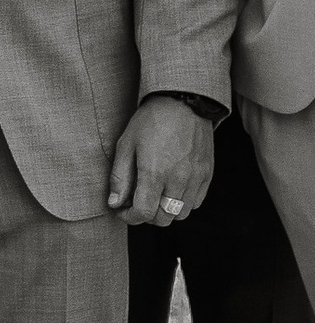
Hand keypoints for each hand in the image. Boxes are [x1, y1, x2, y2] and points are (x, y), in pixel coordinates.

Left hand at [107, 92, 216, 226]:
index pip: (144, 213)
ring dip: (165, 211)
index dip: (130, 217)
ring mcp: (196, 178)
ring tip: (154, 196)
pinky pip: (196, 202)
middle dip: (146, 216)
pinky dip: (183, 203)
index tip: (122, 210)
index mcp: (155, 173)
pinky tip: (171, 189)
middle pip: (164, 218)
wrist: (183, 103)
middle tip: (136, 203)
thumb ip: (120, 177)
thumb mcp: (126, 144)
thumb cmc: (151, 121)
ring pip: (182, 214)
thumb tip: (114, 203)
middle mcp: (178, 180)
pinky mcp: (207, 174)